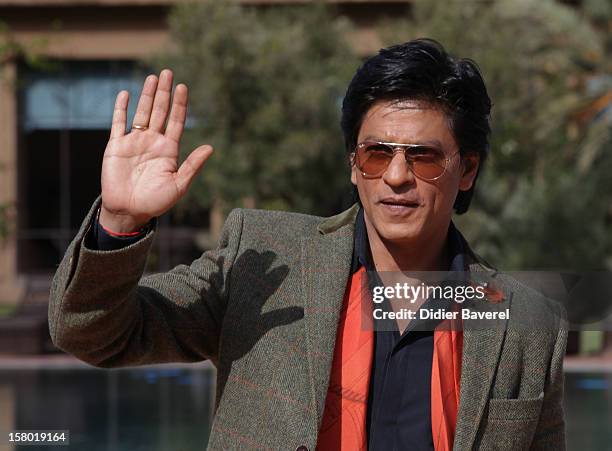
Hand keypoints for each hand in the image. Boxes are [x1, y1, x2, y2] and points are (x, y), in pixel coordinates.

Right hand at [99, 69, 212, 232]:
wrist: (129, 212)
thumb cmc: (156, 202)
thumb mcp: (179, 185)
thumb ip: (193, 166)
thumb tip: (211, 148)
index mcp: (169, 150)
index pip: (176, 121)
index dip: (179, 104)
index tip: (183, 87)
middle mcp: (153, 142)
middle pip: (160, 112)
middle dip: (164, 93)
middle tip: (168, 73)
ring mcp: (134, 142)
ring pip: (142, 113)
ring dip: (147, 95)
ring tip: (153, 77)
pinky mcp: (116, 146)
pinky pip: (118, 123)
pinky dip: (121, 108)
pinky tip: (126, 94)